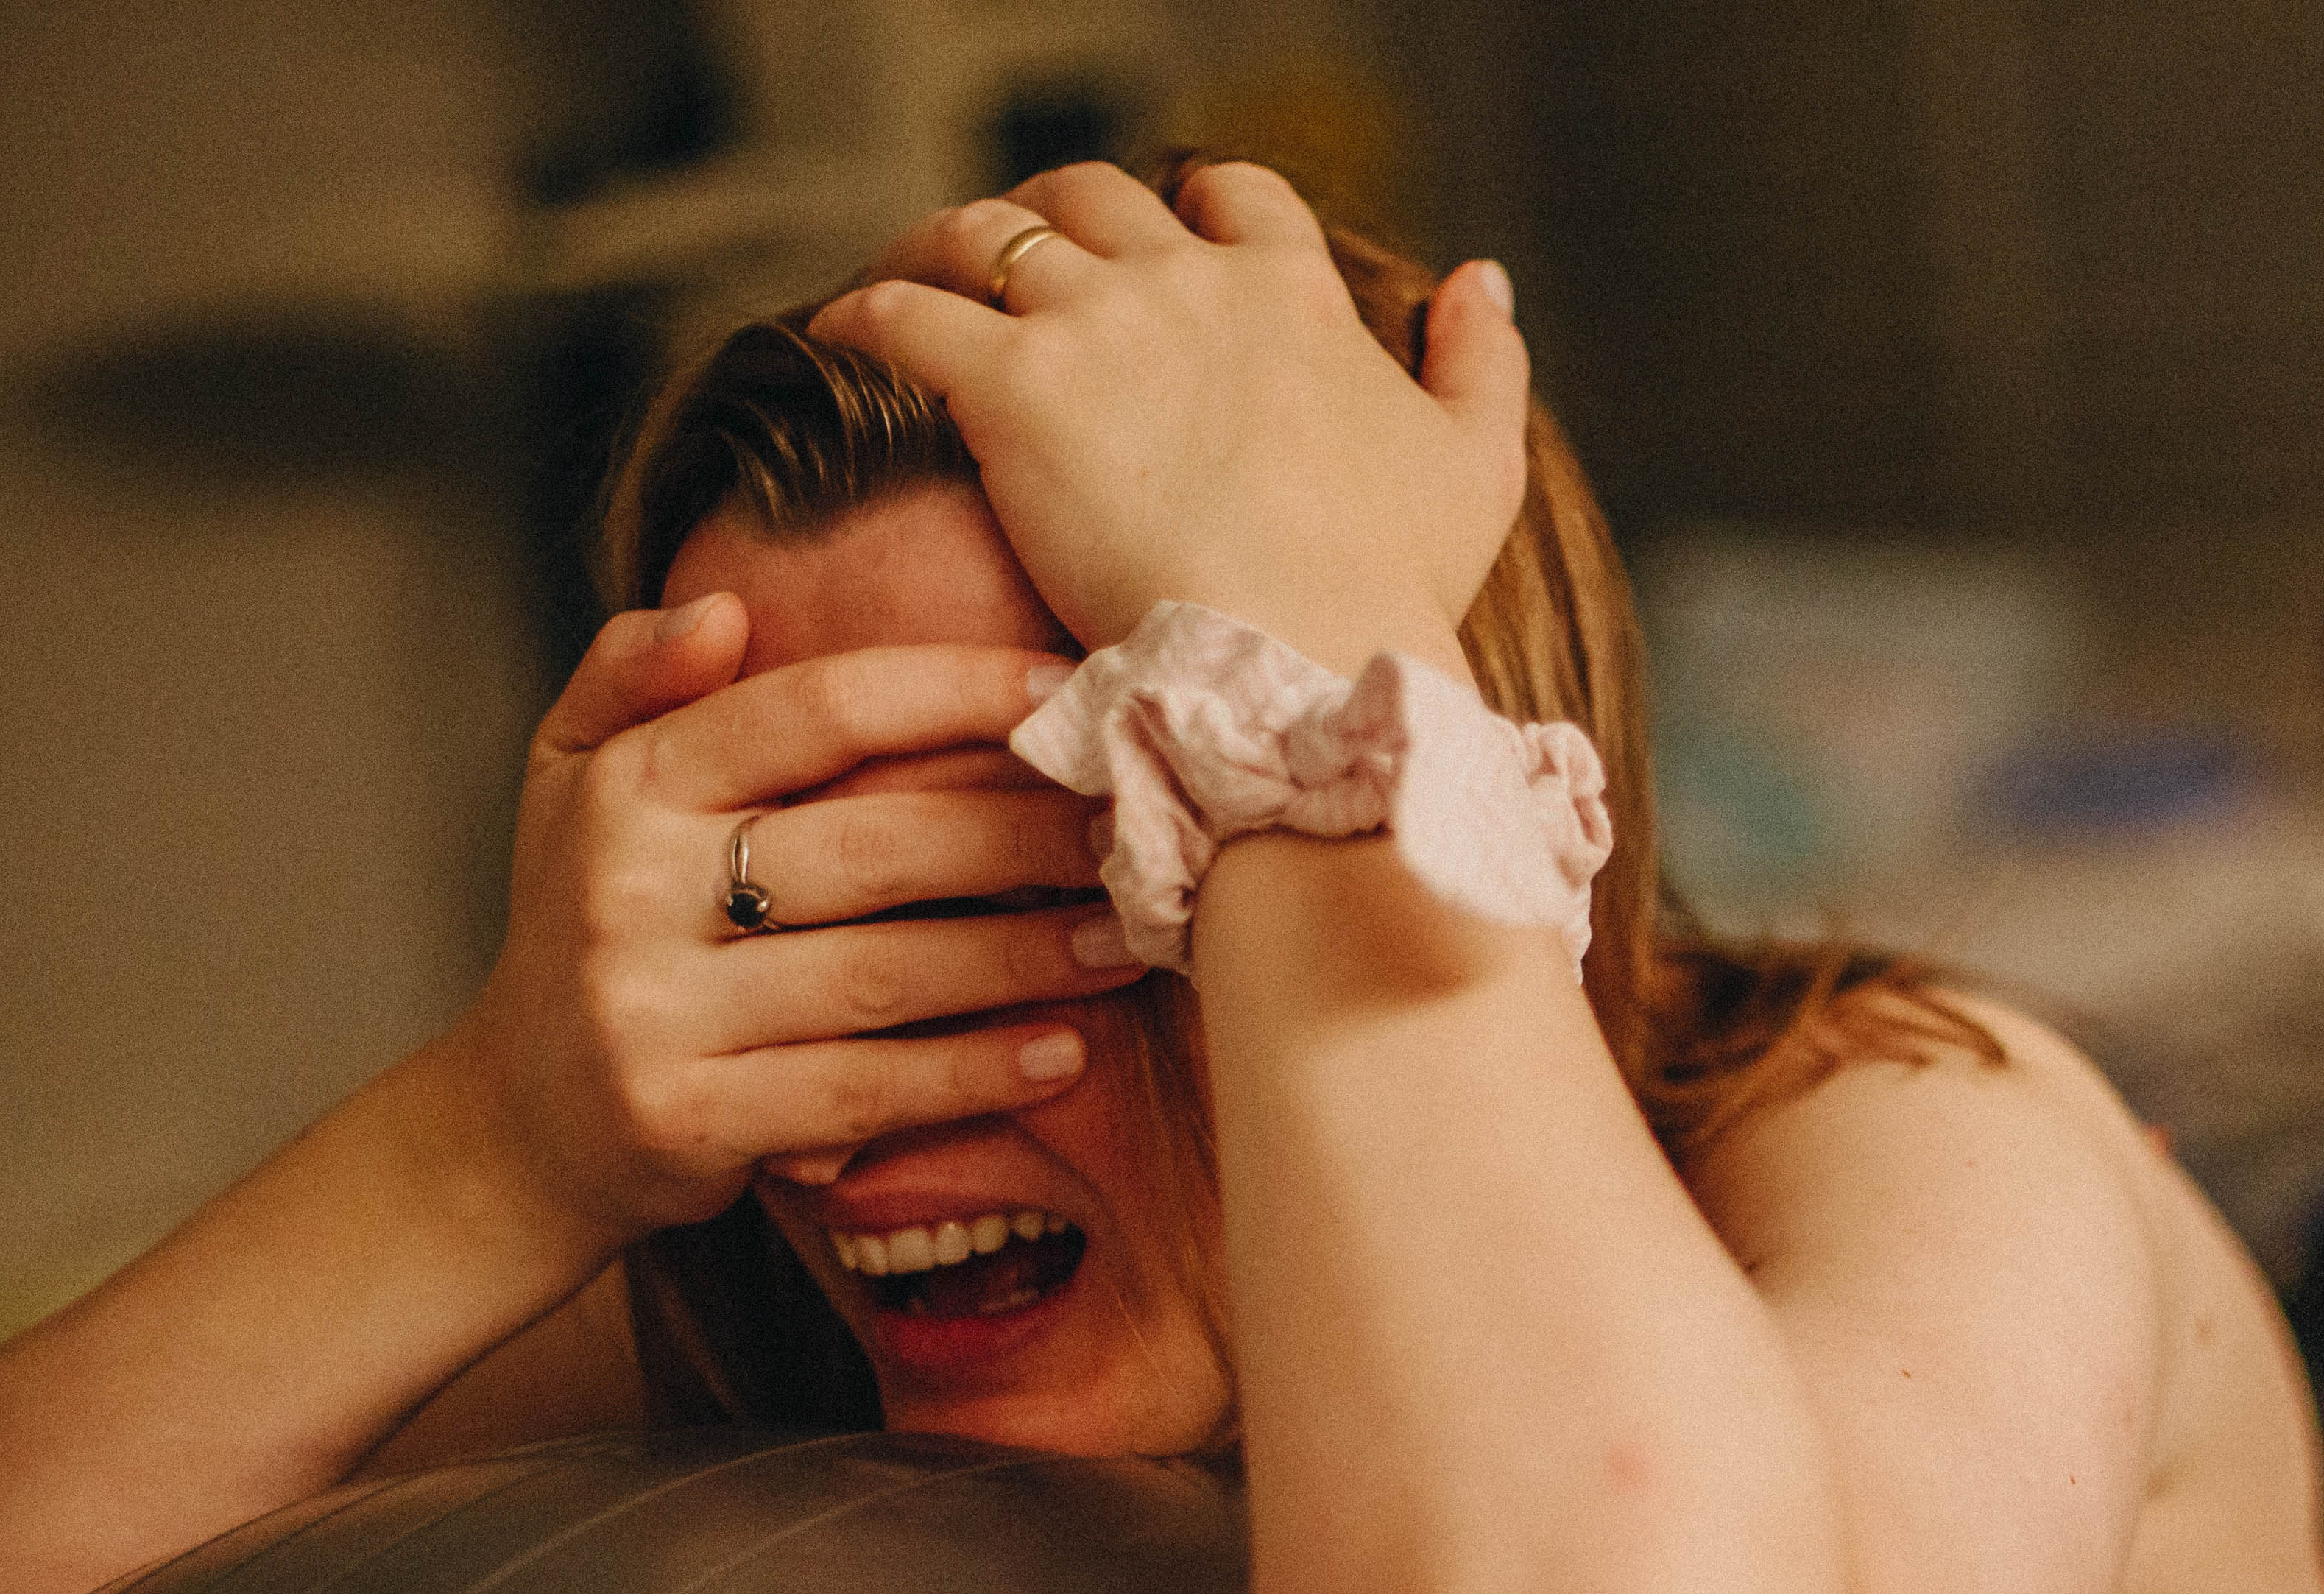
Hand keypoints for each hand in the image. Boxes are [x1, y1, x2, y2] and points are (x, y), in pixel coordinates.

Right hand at [441, 597, 1142, 1250]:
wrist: (517, 1126)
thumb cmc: (589, 925)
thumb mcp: (573, 780)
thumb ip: (634, 676)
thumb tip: (721, 609)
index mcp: (627, 785)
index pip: (816, 712)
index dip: (953, 692)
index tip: (1069, 692)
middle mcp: (629, 891)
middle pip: (872, 846)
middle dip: (1023, 836)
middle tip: (1137, 831)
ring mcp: (654, 1011)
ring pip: (884, 975)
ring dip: (1024, 957)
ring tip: (1130, 937)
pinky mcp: (689, 1120)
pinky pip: (863, 1089)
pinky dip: (972, 1072)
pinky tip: (1064, 1049)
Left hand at [806, 161, 1528, 676]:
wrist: (1309, 666)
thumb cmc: (1397, 592)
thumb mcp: (1480, 470)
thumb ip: (1485, 362)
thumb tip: (1481, 277)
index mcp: (1293, 296)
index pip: (1232, 198)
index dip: (1190, 211)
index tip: (1159, 247)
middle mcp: (1190, 283)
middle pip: (1091, 197)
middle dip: (1048, 220)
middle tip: (1013, 272)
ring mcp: (1096, 326)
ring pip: (985, 232)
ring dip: (943, 247)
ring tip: (913, 285)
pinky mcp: (1011, 387)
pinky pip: (902, 313)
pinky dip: (862, 314)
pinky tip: (838, 338)